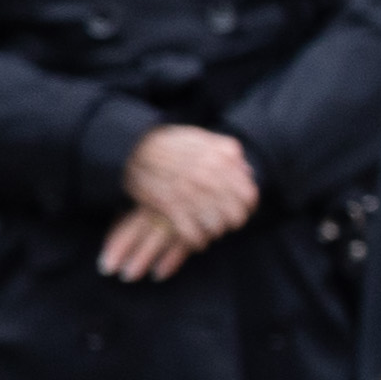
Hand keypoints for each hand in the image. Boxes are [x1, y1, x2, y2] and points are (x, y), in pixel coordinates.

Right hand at [118, 120, 253, 252]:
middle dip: (232, 222)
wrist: (131, 147)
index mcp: (221, 160)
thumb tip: (248, 171)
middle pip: (236, 215)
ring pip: (216, 227)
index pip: (249, 195)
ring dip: (214, 232)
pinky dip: (197, 240)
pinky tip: (196, 237)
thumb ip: (229, 153)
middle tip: (225, 222)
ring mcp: (188, 192)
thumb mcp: (204, 139)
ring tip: (209, 228)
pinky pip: (193, 234)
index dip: (247, 206)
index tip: (240, 209)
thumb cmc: (170, 144)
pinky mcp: (169, 206)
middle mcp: (208, 177)